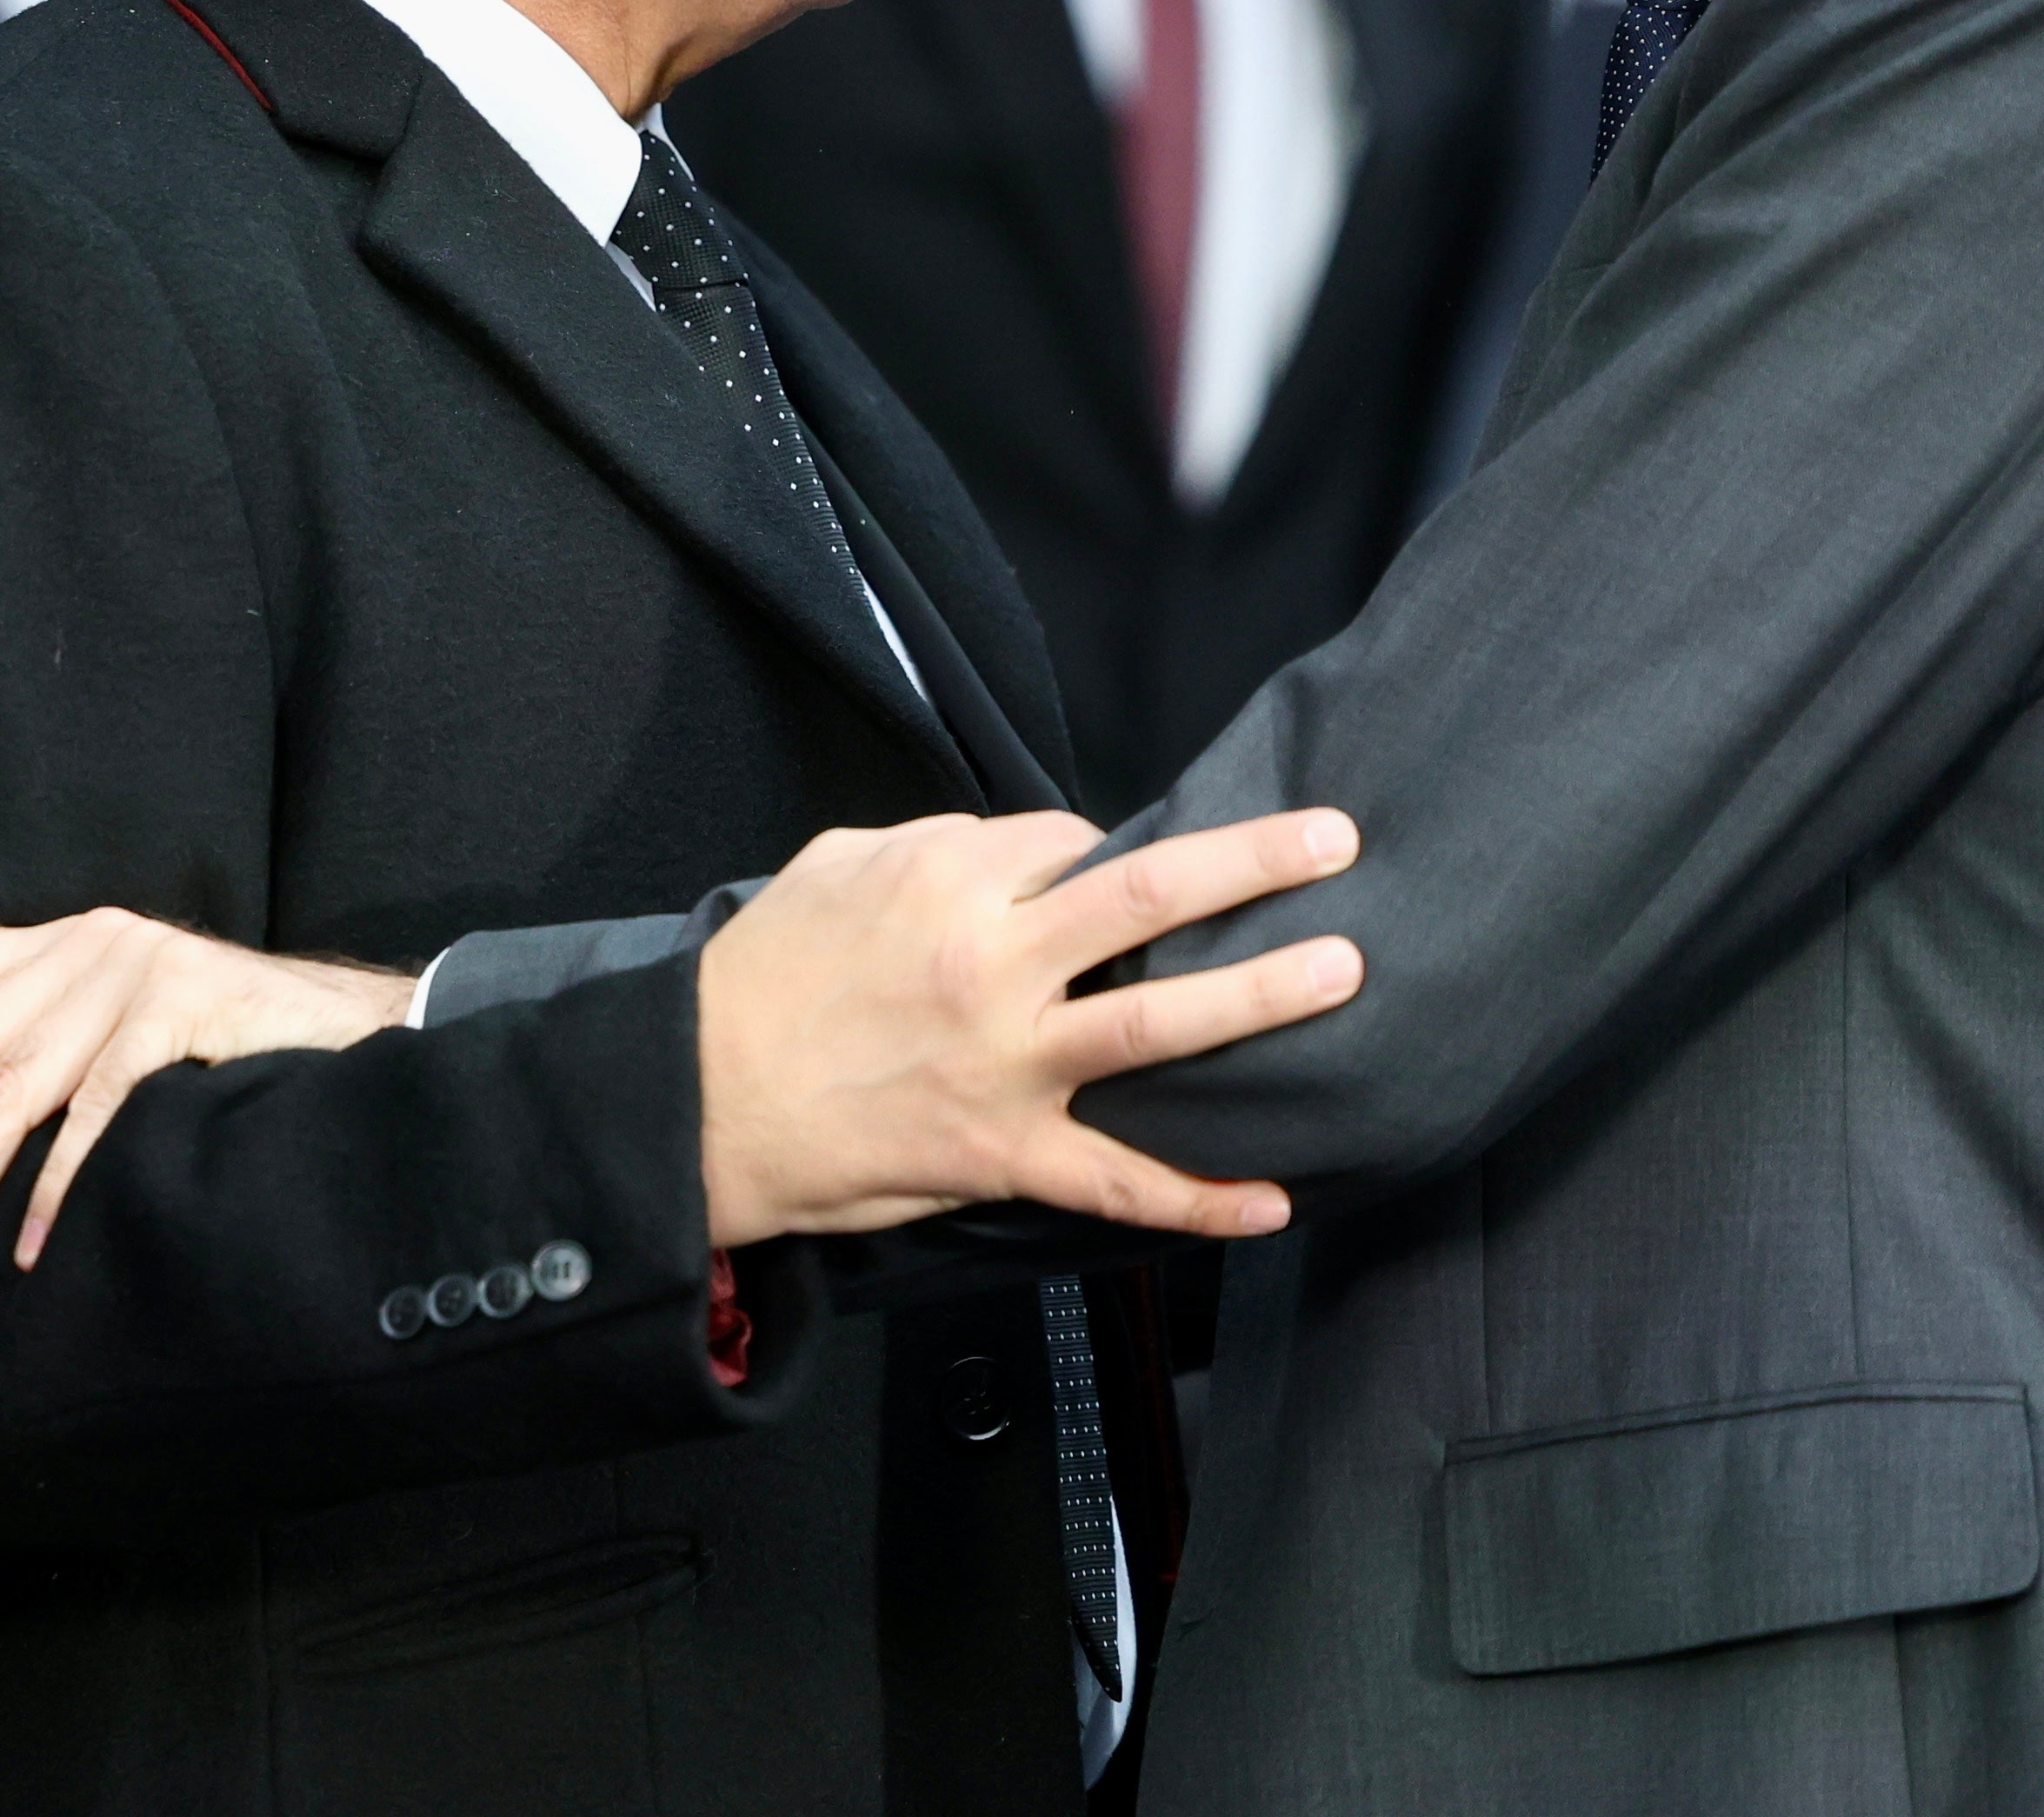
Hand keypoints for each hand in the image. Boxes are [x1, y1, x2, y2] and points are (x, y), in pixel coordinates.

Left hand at [0, 909, 411, 1306]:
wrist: (365, 1030)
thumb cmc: (231, 1055)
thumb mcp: (121, 1031)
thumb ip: (44, 1055)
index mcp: (56, 942)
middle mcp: (85, 942)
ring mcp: (134, 970)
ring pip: (5, 1088)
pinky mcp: (181, 1007)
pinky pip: (90, 1107)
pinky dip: (51, 1187)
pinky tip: (35, 1249)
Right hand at [694, 806, 1362, 1248]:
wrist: (700, 1098)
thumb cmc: (762, 976)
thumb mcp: (839, 863)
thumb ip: (936, 844)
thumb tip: (1023, 845)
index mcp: (951, 880)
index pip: (1080, 843)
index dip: (1122, 848)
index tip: (1137, 868)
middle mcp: (994, 964)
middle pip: (1150, 897)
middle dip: (1253, 865)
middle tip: (1335, 845)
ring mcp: (1007, 1065)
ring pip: (1159, 1024)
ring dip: (1260, 995)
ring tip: (1342, 970)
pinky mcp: (1004, 1155)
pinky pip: (1118, 1181)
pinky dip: (1200, 1198)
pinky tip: (1272, 1201)